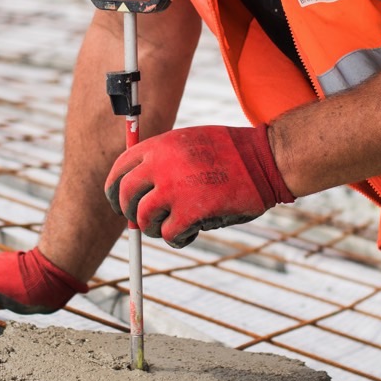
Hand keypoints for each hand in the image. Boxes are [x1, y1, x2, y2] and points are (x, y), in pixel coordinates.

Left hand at [104, 125, 293, 248]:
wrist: (265, 158)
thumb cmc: (232, 152)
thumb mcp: (190, 142)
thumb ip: (164, 159)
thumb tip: (139, 190)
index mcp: (160, 145)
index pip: (120, 169)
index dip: (115, 191)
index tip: (120, 204)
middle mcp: (161, 165)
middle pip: (125, 196)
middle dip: (130, 214)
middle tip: (145, 222)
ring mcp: (174, 188)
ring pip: (143, 219)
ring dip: (154, 228)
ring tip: (172, 227)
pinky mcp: (191, 211)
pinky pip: (168, 234)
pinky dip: (177, 238)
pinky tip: (189, 234)